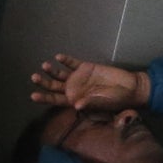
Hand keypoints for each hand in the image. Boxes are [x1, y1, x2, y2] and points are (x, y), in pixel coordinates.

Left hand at [29, 53, 147, 113]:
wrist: (129, 87)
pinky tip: (58, 57)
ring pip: (60, 74)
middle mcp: (73, 89)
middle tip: (34, 77)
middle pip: (54, 86)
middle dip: (43, 82)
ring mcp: (78, 78)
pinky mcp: (85, 67)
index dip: (44, 98)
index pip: (55, 99)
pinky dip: (65, 60)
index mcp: (74, 100)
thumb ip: (89, 103)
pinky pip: (72, 64)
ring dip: (52, 70)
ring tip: (45, 66)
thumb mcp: (102, 103)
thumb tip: (76, 105)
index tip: (33, 95)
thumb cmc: (115, 100)